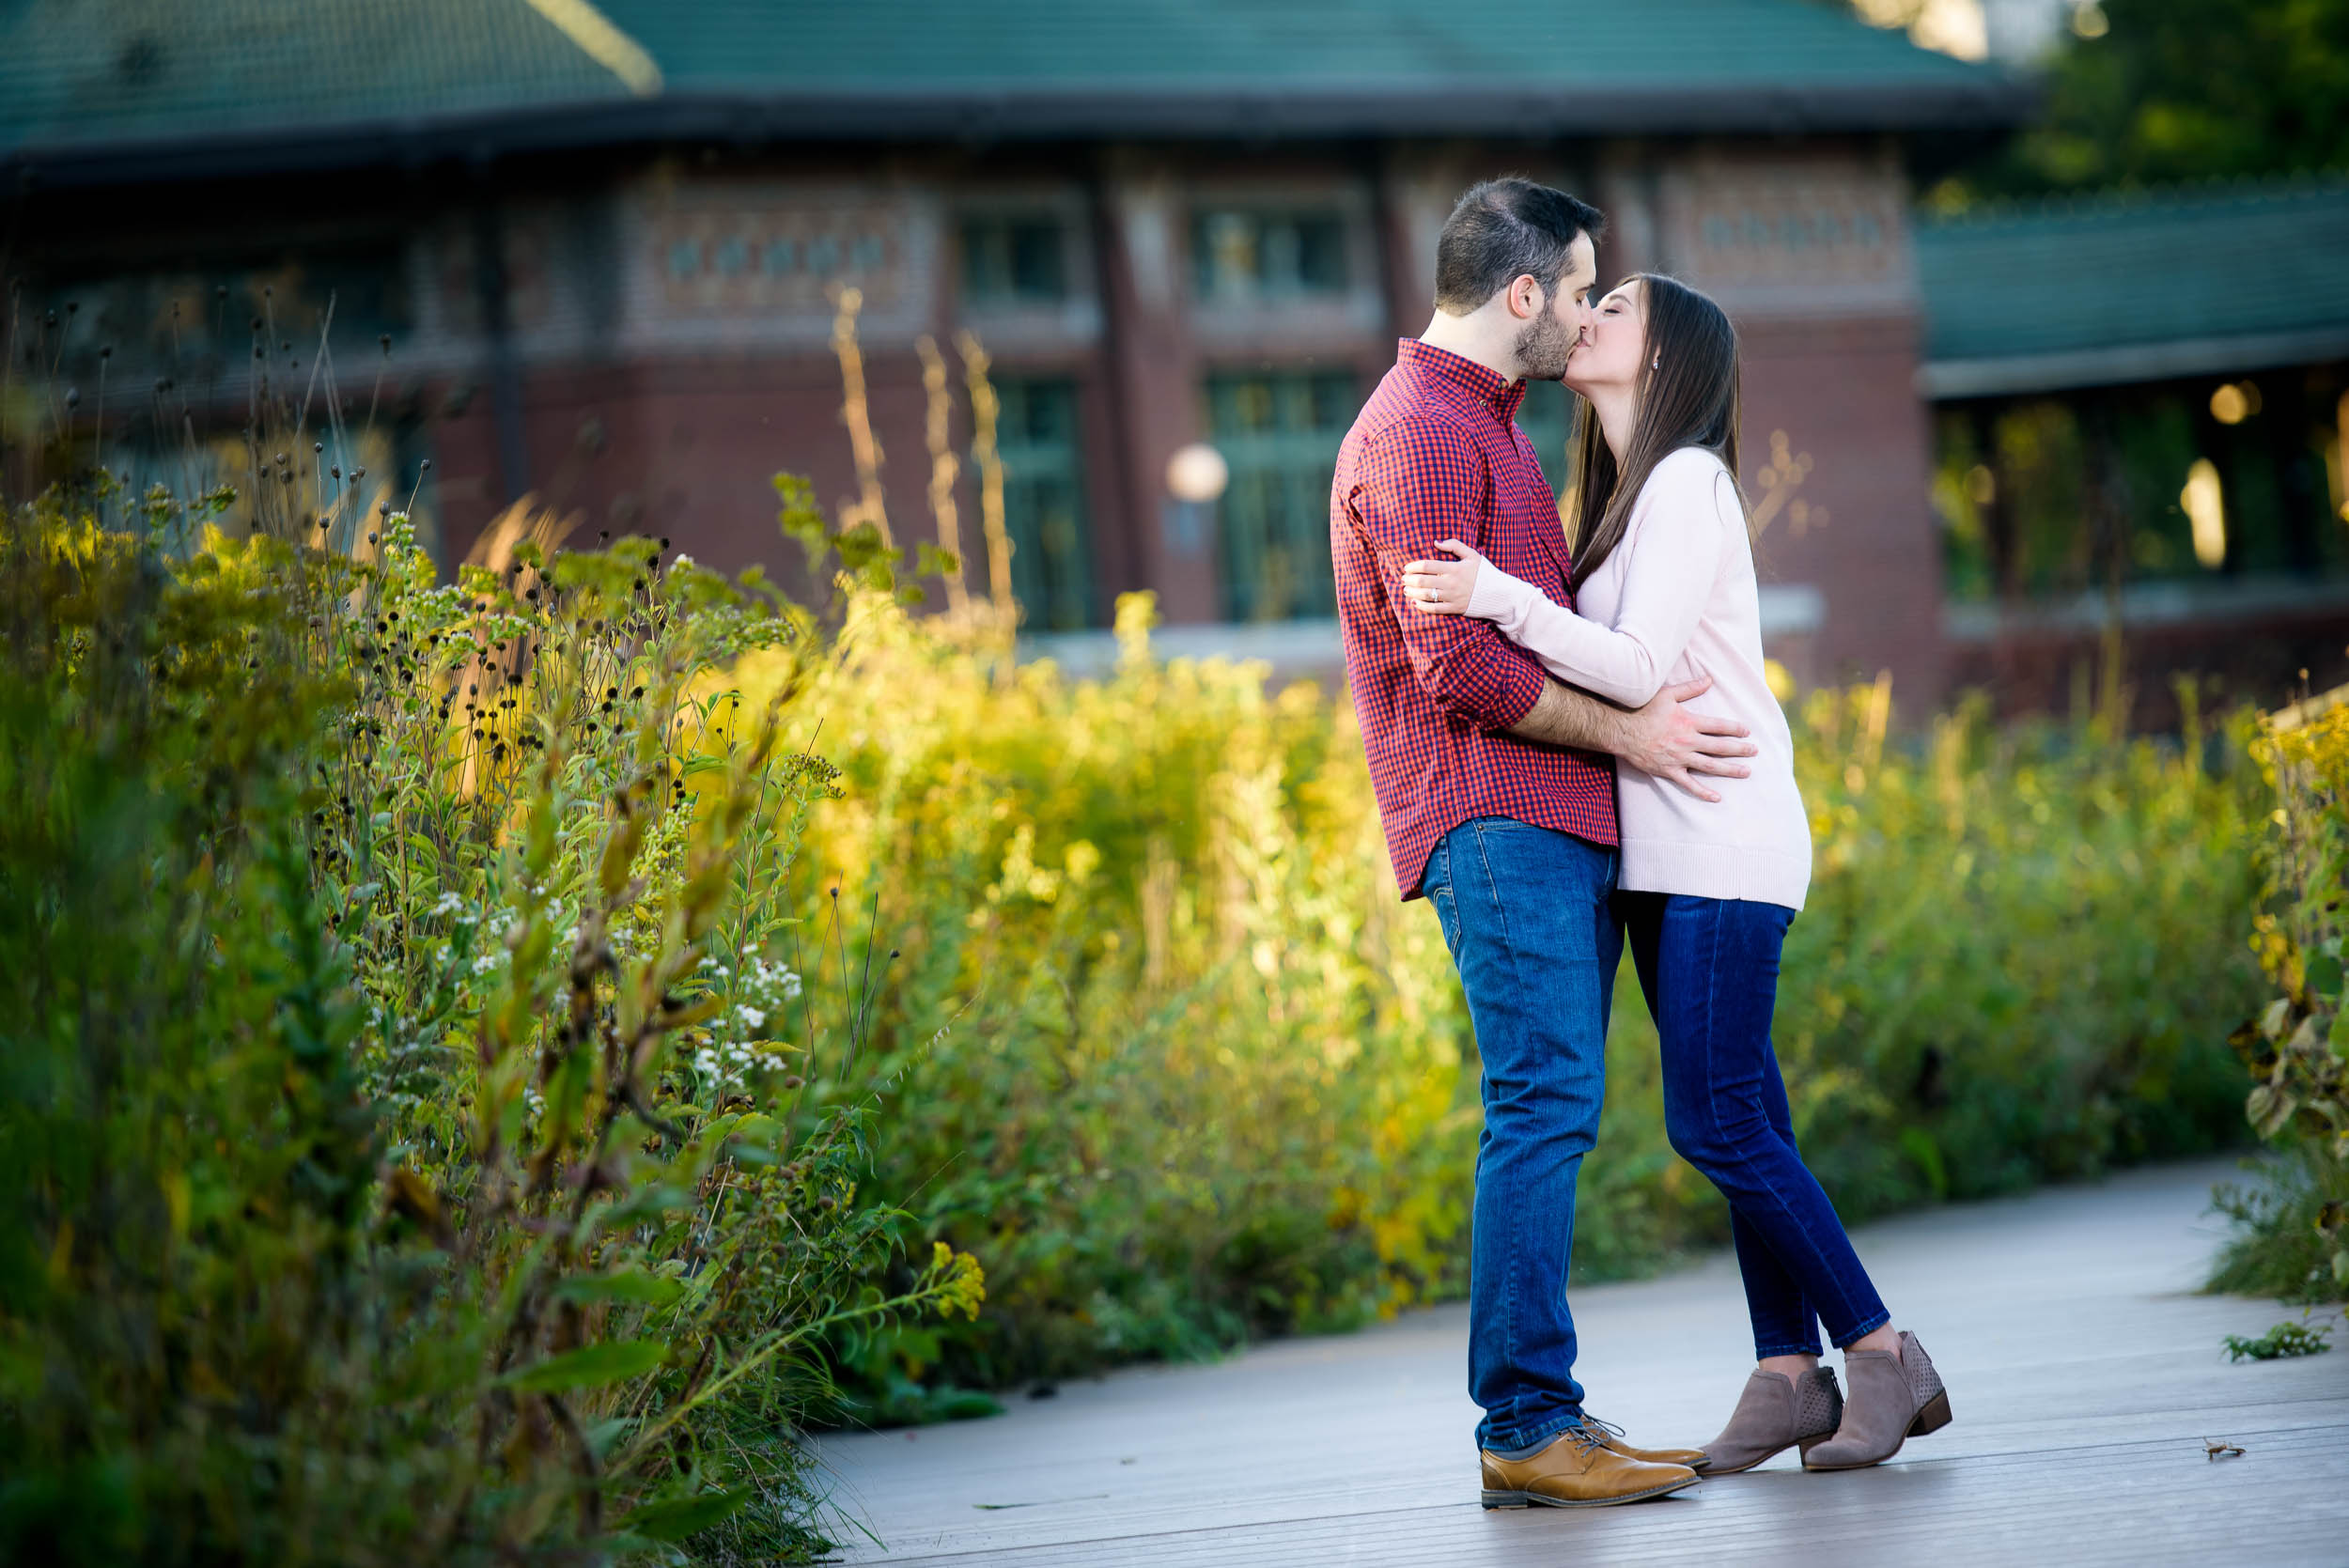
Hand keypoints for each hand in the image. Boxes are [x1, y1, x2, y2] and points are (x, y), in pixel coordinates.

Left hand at [1400, 540, 1485, 616]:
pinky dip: (1422, 606)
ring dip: (1412, 592)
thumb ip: (1455, 545)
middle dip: (1409, 579)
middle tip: (1403, 578)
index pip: (1427, 565)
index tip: (1406, 567)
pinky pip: (1434, 609)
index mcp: (1455, 568)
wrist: (1499, 594)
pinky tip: (1415, 602)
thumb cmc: (1484, 573)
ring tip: (1406, 589)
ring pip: (1426, 595)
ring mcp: (1452, 597)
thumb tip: (1436, 542)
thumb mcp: (1472, 555)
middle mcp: (1452, 583)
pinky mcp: (1455, 609)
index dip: (1413, 566)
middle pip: (1423, 581)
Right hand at [1617, 674, 1755, 801]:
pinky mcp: (1669, 771)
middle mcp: (1688, 741)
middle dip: (1740, 749)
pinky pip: (1689, 784)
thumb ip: (1690, 688)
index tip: (1747, 732)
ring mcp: (1680, 758)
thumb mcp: (1666, 694)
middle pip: (1720, 747)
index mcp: (1689, 722)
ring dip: (1730, 769)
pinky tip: (1717, 797)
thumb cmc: (1642, 710)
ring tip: (1746, 772)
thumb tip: (1709, 679)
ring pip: (1711, 766)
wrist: (1621, 731)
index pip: (1719, 726)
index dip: (1735, 729)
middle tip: (1754, 751)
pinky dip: (1703, 792)